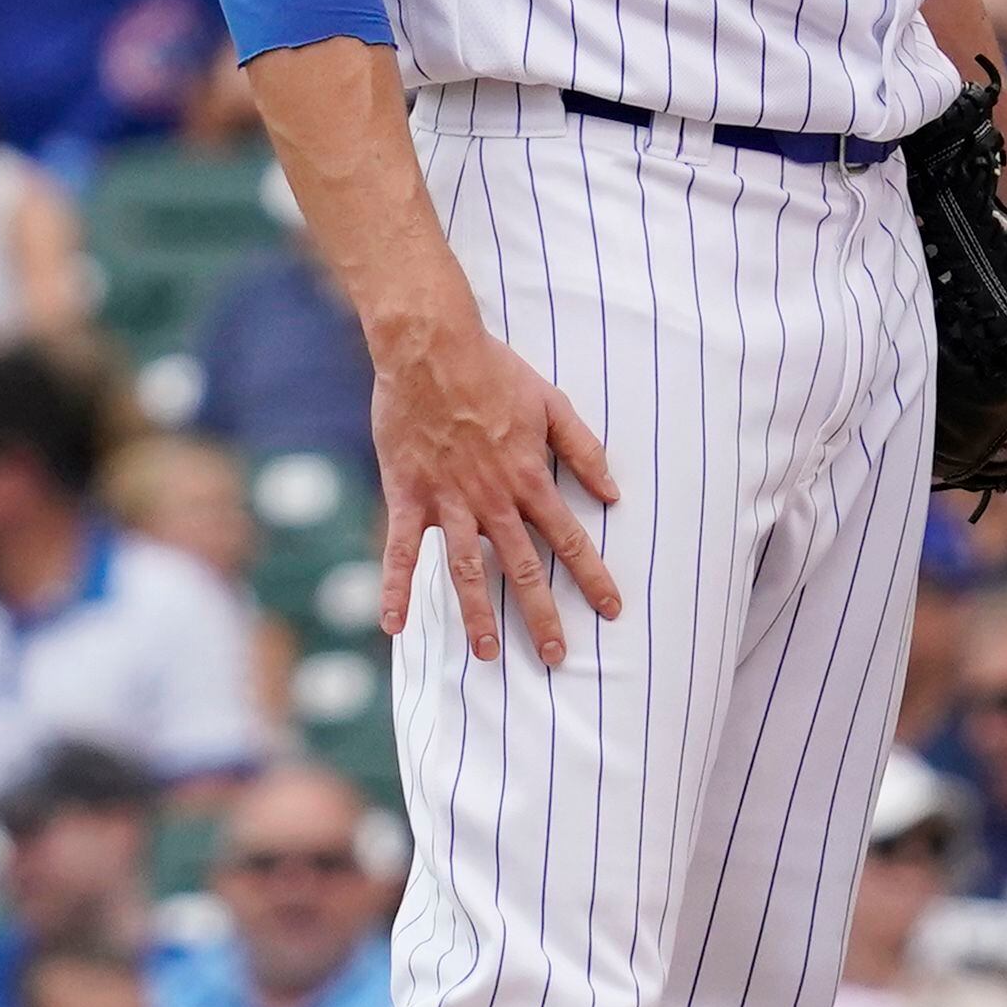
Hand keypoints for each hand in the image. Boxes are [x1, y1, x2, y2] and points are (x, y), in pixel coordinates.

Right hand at [373, 309, 621, 666]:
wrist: (432, 348)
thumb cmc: (493, 370)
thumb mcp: (551, 403)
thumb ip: (583, 450)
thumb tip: (613, 493)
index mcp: (529, 478)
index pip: (569, 539)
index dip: (593, 577)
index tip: (613, 610)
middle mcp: (493, 499)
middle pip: (522, 568)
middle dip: (542, 616)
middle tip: (556, 657)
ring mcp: (448, 501)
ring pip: (466, 569)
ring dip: (477, 614)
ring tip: (488, 654)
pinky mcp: (408, 495)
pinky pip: (400, 550)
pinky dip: (394, 587)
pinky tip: (392, 625)